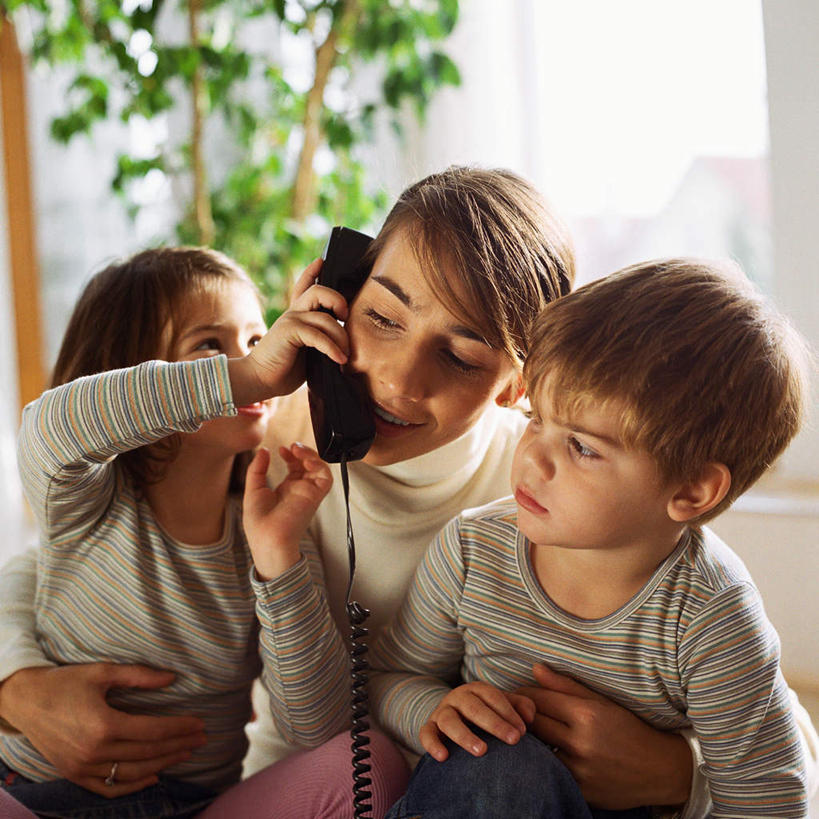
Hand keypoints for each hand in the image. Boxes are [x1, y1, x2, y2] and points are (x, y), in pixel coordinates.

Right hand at [0, 664, 205, 797]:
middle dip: (178, 745)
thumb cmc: (66, 682)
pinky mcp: (73, 774)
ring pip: (132, 773)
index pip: (153, 731)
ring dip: (162, 765)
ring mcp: (82, 767)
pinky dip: (131, 786)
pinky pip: (107, 787)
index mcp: (104, 724)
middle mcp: (94, 751)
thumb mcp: (103, 672)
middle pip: (147, 754)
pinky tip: (152, 777)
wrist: (25, 700)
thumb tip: (172, 678)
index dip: (180, 728)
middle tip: (202, 738)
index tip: (200, 723)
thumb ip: (140, 676)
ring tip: (184, 754)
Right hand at [229, 259, 351, 405]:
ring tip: (345, 355)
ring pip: (324, 316)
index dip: (312, 271)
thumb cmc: (284, 369)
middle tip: (346, 319)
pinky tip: (339, 359)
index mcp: (297, 315)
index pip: (304, 286)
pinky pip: (318, 335)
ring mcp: (290, 320)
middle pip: (319, 290)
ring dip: (341, 337)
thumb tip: (345, 344)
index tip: (322, 261)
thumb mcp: (306, 351)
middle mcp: (293, 313)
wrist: (259, 380)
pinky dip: (332, 348)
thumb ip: (321, 341)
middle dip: (338, 301)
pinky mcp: (289, 331)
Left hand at [243, 443, 331, 579]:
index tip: (282, 449)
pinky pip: (326, 478)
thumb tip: (264, 451)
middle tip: (292, 447)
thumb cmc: (259, 523)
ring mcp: (308, 493)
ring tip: (298, 450)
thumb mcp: (253, 489)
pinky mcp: (315, 496)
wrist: (267, 538)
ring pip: (320, 469)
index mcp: (286, 490)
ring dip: (311, 455)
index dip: (291, 455)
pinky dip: (320, 465)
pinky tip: (306, 461)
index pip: (295, 467)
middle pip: (309, 465)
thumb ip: (258, 469)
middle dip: (302, 452)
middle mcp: (299, 490)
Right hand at [420, 681, 534, 761]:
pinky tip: (443, 757)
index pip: (493, 697)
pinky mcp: (429, 727)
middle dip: (494, 723)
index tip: (522, 731)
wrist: (455, 716)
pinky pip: (426, 733)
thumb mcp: (502, 706)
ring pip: (449, 720)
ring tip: (481, 751)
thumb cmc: (486, 713)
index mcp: (477, 689)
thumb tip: (529, 716)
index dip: (508, 712)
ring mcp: (442, 711)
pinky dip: (432, 744)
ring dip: (465, 735)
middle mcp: (458, 697)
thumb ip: (520, 706)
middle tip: (513, 740)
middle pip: (474, 707)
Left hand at [515, 663, 691, 808]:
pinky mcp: (580, 791)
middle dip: (522, 716)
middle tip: (516, 712)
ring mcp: (580, 771)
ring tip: (527, 733)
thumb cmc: (628, 729)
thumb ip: (565, 685)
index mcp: (586, 714)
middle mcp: (581, 743)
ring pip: (537, 751)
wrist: (659, 769)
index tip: (519, 694)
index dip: (523, 695)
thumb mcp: (600, 701)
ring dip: (531, 741)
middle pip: (533, 724)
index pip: (537, 699)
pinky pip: (551, 773)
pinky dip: (545, 763)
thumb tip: (535, 668)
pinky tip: (544, 756)